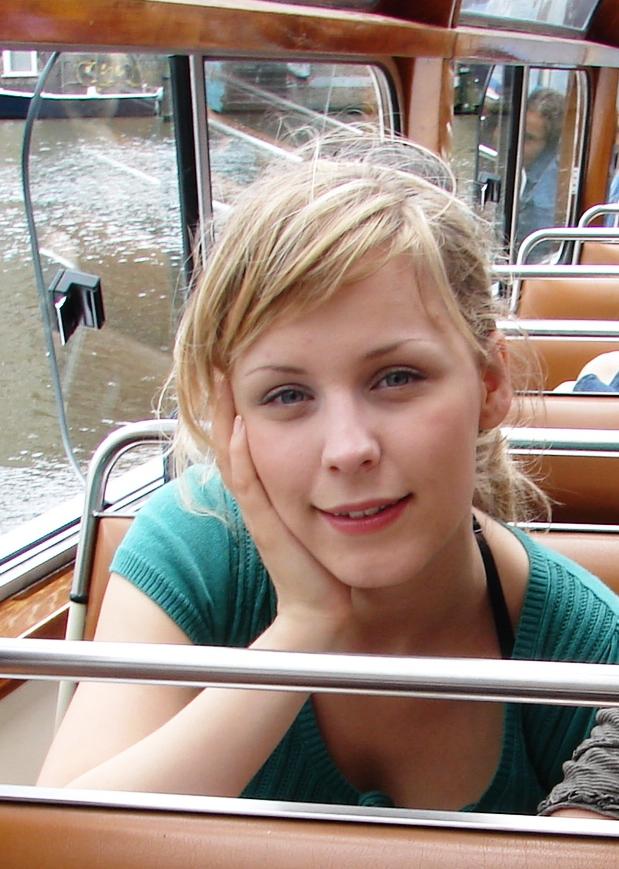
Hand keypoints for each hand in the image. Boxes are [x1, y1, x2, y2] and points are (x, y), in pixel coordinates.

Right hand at [212, 377, 351, 637]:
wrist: (324, 611)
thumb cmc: (326, 565)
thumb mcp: (323, 517)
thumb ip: (324, 490)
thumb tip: (342, 459)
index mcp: (270, 494)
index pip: (245, 443)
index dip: (237, 409)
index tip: (237, 374)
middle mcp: (259, 499)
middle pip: (231, 443)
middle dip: (224, 405)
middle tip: (220, 367)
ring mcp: (259, 512)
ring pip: (233, 457)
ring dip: (224, 419)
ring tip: (222, 383)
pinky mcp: (266, 527)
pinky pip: (249, 485)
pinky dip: (241, 454)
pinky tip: (240, 424)